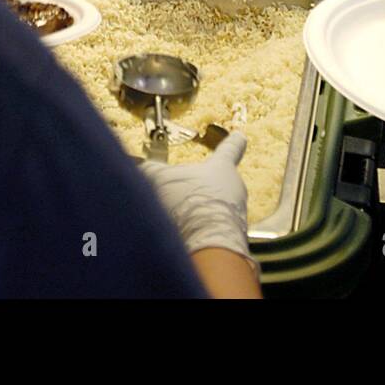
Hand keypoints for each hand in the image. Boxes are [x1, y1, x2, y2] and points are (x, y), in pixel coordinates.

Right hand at [140, 132, 254, 268]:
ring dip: (195, 214)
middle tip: (177, 195)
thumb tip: (144, 170)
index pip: (229, 149)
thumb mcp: (159, 179)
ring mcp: (235, 217)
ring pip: (212, 210)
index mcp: (222, 168)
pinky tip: (178, 238)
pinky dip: (195, 233)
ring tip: (172, 222)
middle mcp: (234, 190)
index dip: (233, 142)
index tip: (240, 136)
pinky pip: (209, 232)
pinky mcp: (228, 241)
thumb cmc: (189, 203)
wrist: (207, 248)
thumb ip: (151, 171)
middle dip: (198, 189)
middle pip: (217, 184)